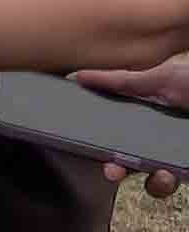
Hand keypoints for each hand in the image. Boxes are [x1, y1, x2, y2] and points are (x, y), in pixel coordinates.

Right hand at [76, 54, 188, 197]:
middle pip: (130, 160)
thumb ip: (121, 81)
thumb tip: (77, 76)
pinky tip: (172, 172)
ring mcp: (178, 155)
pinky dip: (168, 179)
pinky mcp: (187, 166)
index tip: (90, 149)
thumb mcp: (162, 79)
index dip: (102, 142)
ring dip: (154, 181)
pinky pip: (173, 180)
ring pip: (155, 179)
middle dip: (118, 168)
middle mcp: (160, 138)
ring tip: (162, 173)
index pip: (117, 132)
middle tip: (112, 170)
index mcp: (148, 115)